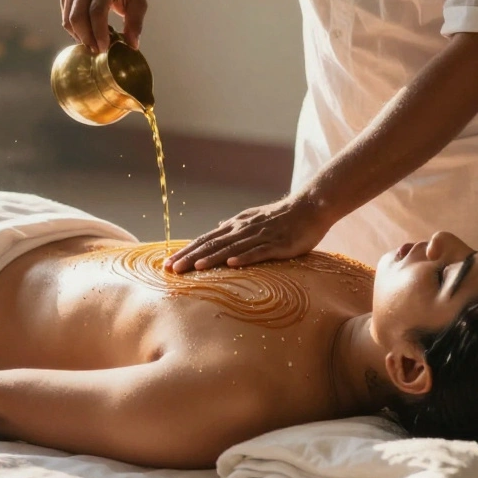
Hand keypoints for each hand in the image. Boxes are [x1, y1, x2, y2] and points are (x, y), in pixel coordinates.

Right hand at [60, 0, 146, 53]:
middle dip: (87, 38)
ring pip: (69, 19)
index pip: (97, 11)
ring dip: (80, 36)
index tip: (105, 48)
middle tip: (98, 50)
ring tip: (94, 43)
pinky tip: (88, 32)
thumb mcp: (139, 2)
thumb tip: (132, 45)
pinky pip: (65, 16)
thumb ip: (135, 23)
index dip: (99, 33)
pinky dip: (75, 29)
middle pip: (78, 16)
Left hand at [165, 194, 334, 273]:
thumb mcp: (253, 218)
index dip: (186, 251)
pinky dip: (244, 257)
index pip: (205, 239)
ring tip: (195, 267)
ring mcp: (259, 236)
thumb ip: (234, 226)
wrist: (309, 208)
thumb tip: (217, 227)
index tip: (168, 264)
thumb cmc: (281, 217)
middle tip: (172, 269)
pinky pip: (258, 252)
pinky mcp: (277, 244)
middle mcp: (243, 229)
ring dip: (213, 258)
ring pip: (231, 248)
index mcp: (236, 225)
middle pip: (212, 244)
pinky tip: (232, 264)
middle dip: (191, 257)